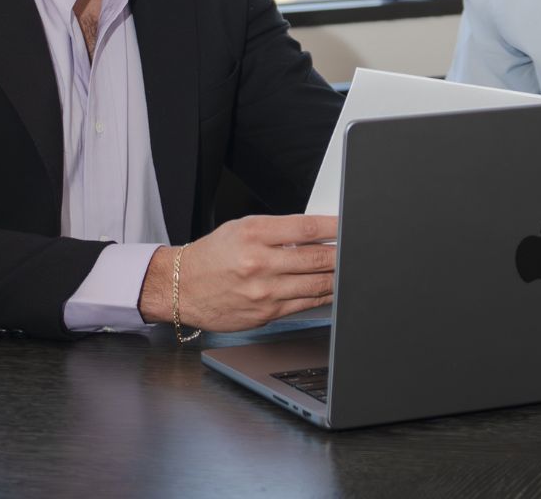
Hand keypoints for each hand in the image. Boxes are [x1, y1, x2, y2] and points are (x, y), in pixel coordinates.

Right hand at [138, 214, 336, 331]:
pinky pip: (305, 304)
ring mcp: (264, 291)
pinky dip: (324, 296)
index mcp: (254, 233)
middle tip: (357, 251)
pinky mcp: (267, 313)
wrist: (182, 287)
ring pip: (317, 284)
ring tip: (350, 270)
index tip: (349, 227)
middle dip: (342, 255)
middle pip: (317, 258)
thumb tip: (317, 235)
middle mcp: (260, 262)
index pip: (307, 227)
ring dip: (338, 277)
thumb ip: (279, 231)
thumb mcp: (242, 229)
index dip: (336, 228)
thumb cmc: (212, 256)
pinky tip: (332, 289)